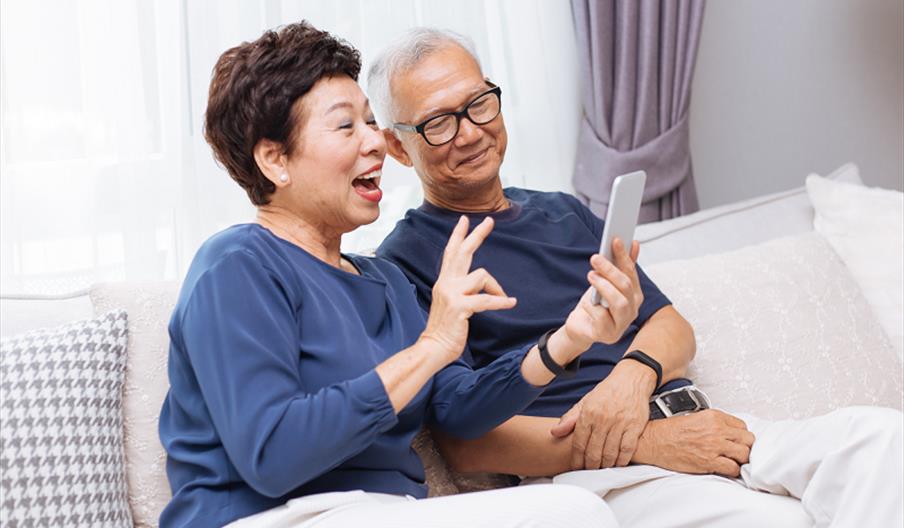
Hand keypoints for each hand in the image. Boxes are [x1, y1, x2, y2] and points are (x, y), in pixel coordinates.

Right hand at [420, 216, 516, 364]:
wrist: (433, 348)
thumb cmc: (445, 330)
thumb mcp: (452, 304)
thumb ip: (461, 290)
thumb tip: (479, 283)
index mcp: (445, 282)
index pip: (451, 253)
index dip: (458, 236)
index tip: (465, 220)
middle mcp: (446, 283)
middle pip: (463, 252)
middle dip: (476, 235)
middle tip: (489, 221)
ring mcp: (451, 294)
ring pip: (482, 275)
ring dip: (497, 288)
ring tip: (504, 299)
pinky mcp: (459, 306)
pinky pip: (486, 300)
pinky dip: (501, 301)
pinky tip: (511, 303)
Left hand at [549, 362, 654, 469]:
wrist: (631, 380)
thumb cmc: (607, 392)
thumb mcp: (585, 402)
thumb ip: (569, 419)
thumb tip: (554, 432)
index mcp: (588, 413)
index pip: (579, 443)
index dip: (576, 459)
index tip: (576, 467)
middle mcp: (603, 419)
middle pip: (594, 451)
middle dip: (590, 466)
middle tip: (588, 472)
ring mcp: (620, 423)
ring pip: (610, 453)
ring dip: (605, 466)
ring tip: (601, 470)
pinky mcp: (635, 426)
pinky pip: (627, 450)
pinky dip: (621, 461)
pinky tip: (617, 463)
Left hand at [562, 238, 642, 347]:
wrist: (580, 327)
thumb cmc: (595, 304)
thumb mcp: (606, 282)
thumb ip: (620, 266)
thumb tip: (632, 244)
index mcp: (635, 296)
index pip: (631, 273)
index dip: (624, 256)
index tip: (615, 240)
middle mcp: (632, 310)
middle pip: (626, 286)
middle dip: (610, 269)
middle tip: (595, 257)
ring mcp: (621, 324)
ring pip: (619, 302)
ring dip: (604, 286)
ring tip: (591, 275)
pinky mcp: (608, 334)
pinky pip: (601, 316)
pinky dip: (593, 307)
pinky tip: (587, 303)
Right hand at [633, 410, 755, 476]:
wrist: (654, 441)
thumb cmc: (670, 431)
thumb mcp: (695, 417)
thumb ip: (714, 423)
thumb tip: (729, 433)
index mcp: (714, 416)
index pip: (742, 426)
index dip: (740, 436)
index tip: (736, 441)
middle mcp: (717, 430)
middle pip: (748, 440)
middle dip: (745, 447)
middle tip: (737, 452)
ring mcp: (714, 446)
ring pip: (744, 455)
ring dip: (740, 460)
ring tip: (732, 461)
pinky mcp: (709, 461)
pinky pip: (733, 468)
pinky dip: (732, 471)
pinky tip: (725, 468)